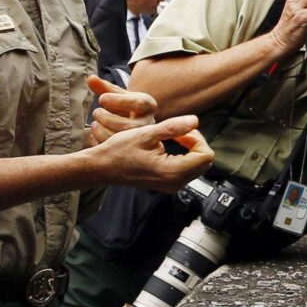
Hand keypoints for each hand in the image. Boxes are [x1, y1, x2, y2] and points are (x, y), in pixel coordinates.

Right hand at [83, 114, 214, 191]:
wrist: (101, 167)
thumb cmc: (118, 151)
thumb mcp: (146, 134)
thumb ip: (172, 127)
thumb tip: (195, 121)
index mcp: (172, 172)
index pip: (205, 156)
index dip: (197, 138)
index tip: (181, 130)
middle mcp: (175, 183)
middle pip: (204, 161)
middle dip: (195, 142)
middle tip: (178, 131)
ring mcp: (171, 185)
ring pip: (196, 165)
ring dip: (190, 148)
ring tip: (172, 136)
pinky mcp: (166, 183)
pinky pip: (186, 169)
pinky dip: (183, 155)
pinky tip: (167, 145)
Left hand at [85, 74, 156, 146]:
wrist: (133, 121)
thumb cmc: (124, 105)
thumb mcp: (117, 95)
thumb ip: (104, 87)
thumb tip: (90, 78)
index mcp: (148, 105)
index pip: (139, 104)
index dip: (119, 101)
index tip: (101, 98)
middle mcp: (148, 124)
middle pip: (128, 125)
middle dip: (106, 118)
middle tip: (96, 112)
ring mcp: (141, 139)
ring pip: (120, 139)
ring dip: (101, 130)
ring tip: (95, 123)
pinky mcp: (131, 151)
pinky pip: (113, 151)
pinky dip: (99, 141)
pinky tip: (95, 135)